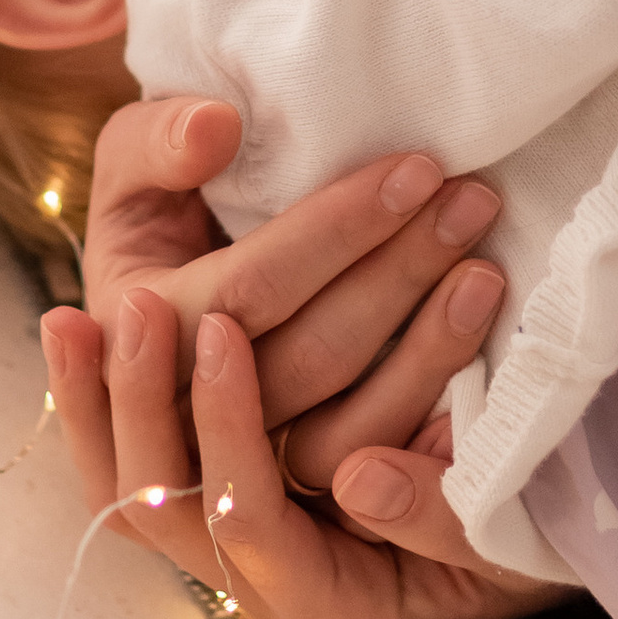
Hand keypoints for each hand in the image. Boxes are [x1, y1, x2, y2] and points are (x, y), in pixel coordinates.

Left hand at [42, 298, 574, 618]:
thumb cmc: (525, 530)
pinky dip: (100, 399)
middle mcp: (261, 584)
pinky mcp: (212, 490)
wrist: (527, 524)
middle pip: (165, 508)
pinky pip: (134, 459)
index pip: (250, 523)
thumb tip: (360, 477)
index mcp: (329, 606)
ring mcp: (229, 540)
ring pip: (131, 488)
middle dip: (145, 401)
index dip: (230, 426)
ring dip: (100, 401)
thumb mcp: (508, 538)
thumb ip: (443, 518)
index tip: (224, 330)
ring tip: (70, 315)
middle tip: (136, 302)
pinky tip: (72, 327)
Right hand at [80, 94, 503, 444]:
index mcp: (142, 328)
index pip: (249, 287)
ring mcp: (242, 462)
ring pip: (345, 434)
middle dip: (398, 276)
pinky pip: (367, 481)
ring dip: (425, 355)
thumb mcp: (131, 164)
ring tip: (486, 273)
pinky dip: (426, 444)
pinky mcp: (294, 492)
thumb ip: (158, 140)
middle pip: (309, 357)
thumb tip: (219, 127)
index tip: (418, 170)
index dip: (336, 229)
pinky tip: (483, 379)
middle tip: (473, 202)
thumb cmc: (155, 212)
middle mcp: (187, 412)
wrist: (158, 301)